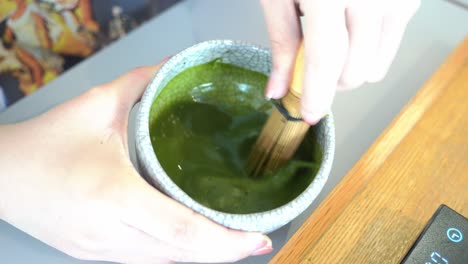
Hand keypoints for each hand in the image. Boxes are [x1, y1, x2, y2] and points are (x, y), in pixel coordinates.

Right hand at [0, 64, 271, 262]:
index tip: (257, 239)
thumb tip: (172, 69)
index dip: (225, 243)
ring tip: (232, 239)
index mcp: (114, 196)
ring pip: (166, 263)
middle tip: (257, 239)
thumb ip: (140, 84)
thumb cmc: (44, 143)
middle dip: (225, 253)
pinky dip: (175, 254)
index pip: (181, 230)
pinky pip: (146, 261)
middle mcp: (110, 232)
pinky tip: (192, 241)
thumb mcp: (94, 106)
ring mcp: (101, 251)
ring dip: (202, 255)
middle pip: (181, 255)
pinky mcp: (94, 256)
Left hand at [260, 0, 419, 123]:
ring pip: (378, 64)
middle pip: (357, 69)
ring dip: (352, 68)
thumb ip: (280, 42)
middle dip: (332, 81)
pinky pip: (392, 43)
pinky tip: (354, 25)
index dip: (318, 94)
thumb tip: (278, 88)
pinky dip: (370, 47)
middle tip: (314, 66)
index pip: (327, 59)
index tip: (310, 113)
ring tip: (334, 42)